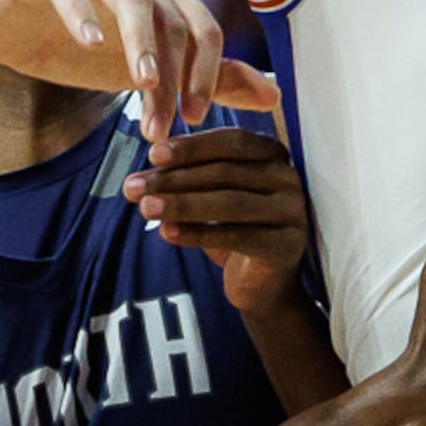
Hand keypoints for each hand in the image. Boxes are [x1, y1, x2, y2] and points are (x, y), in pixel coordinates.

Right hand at [0, 0, 276, 138]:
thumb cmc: (70, 45)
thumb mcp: (142, 72)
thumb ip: (208, 79)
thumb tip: (274, 95)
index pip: (202, 30)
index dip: (206, 75)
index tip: (194, 121)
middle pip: (171, 17)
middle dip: (171, 74)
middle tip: (161, 122)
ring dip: (139, 43)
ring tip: (141, 83)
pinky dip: (82, 10)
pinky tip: (89, 43)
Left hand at [124, 129, 313, 314]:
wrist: (262, 283)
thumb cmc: (234, 230)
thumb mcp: (211, 197)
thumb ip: (188, 179)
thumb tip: (143, 176)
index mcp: (273, 155)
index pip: (232, 142)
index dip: (192, 147)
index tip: (153, 156)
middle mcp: (288, 178)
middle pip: (226, 172)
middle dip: (175, 179)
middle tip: (134, 187)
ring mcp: (292, 212)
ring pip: (231, 203)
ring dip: (183, 204)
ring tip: (145, 208)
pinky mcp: (287, 245)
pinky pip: (238, 236)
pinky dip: (199, 234)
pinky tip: (168, 233)